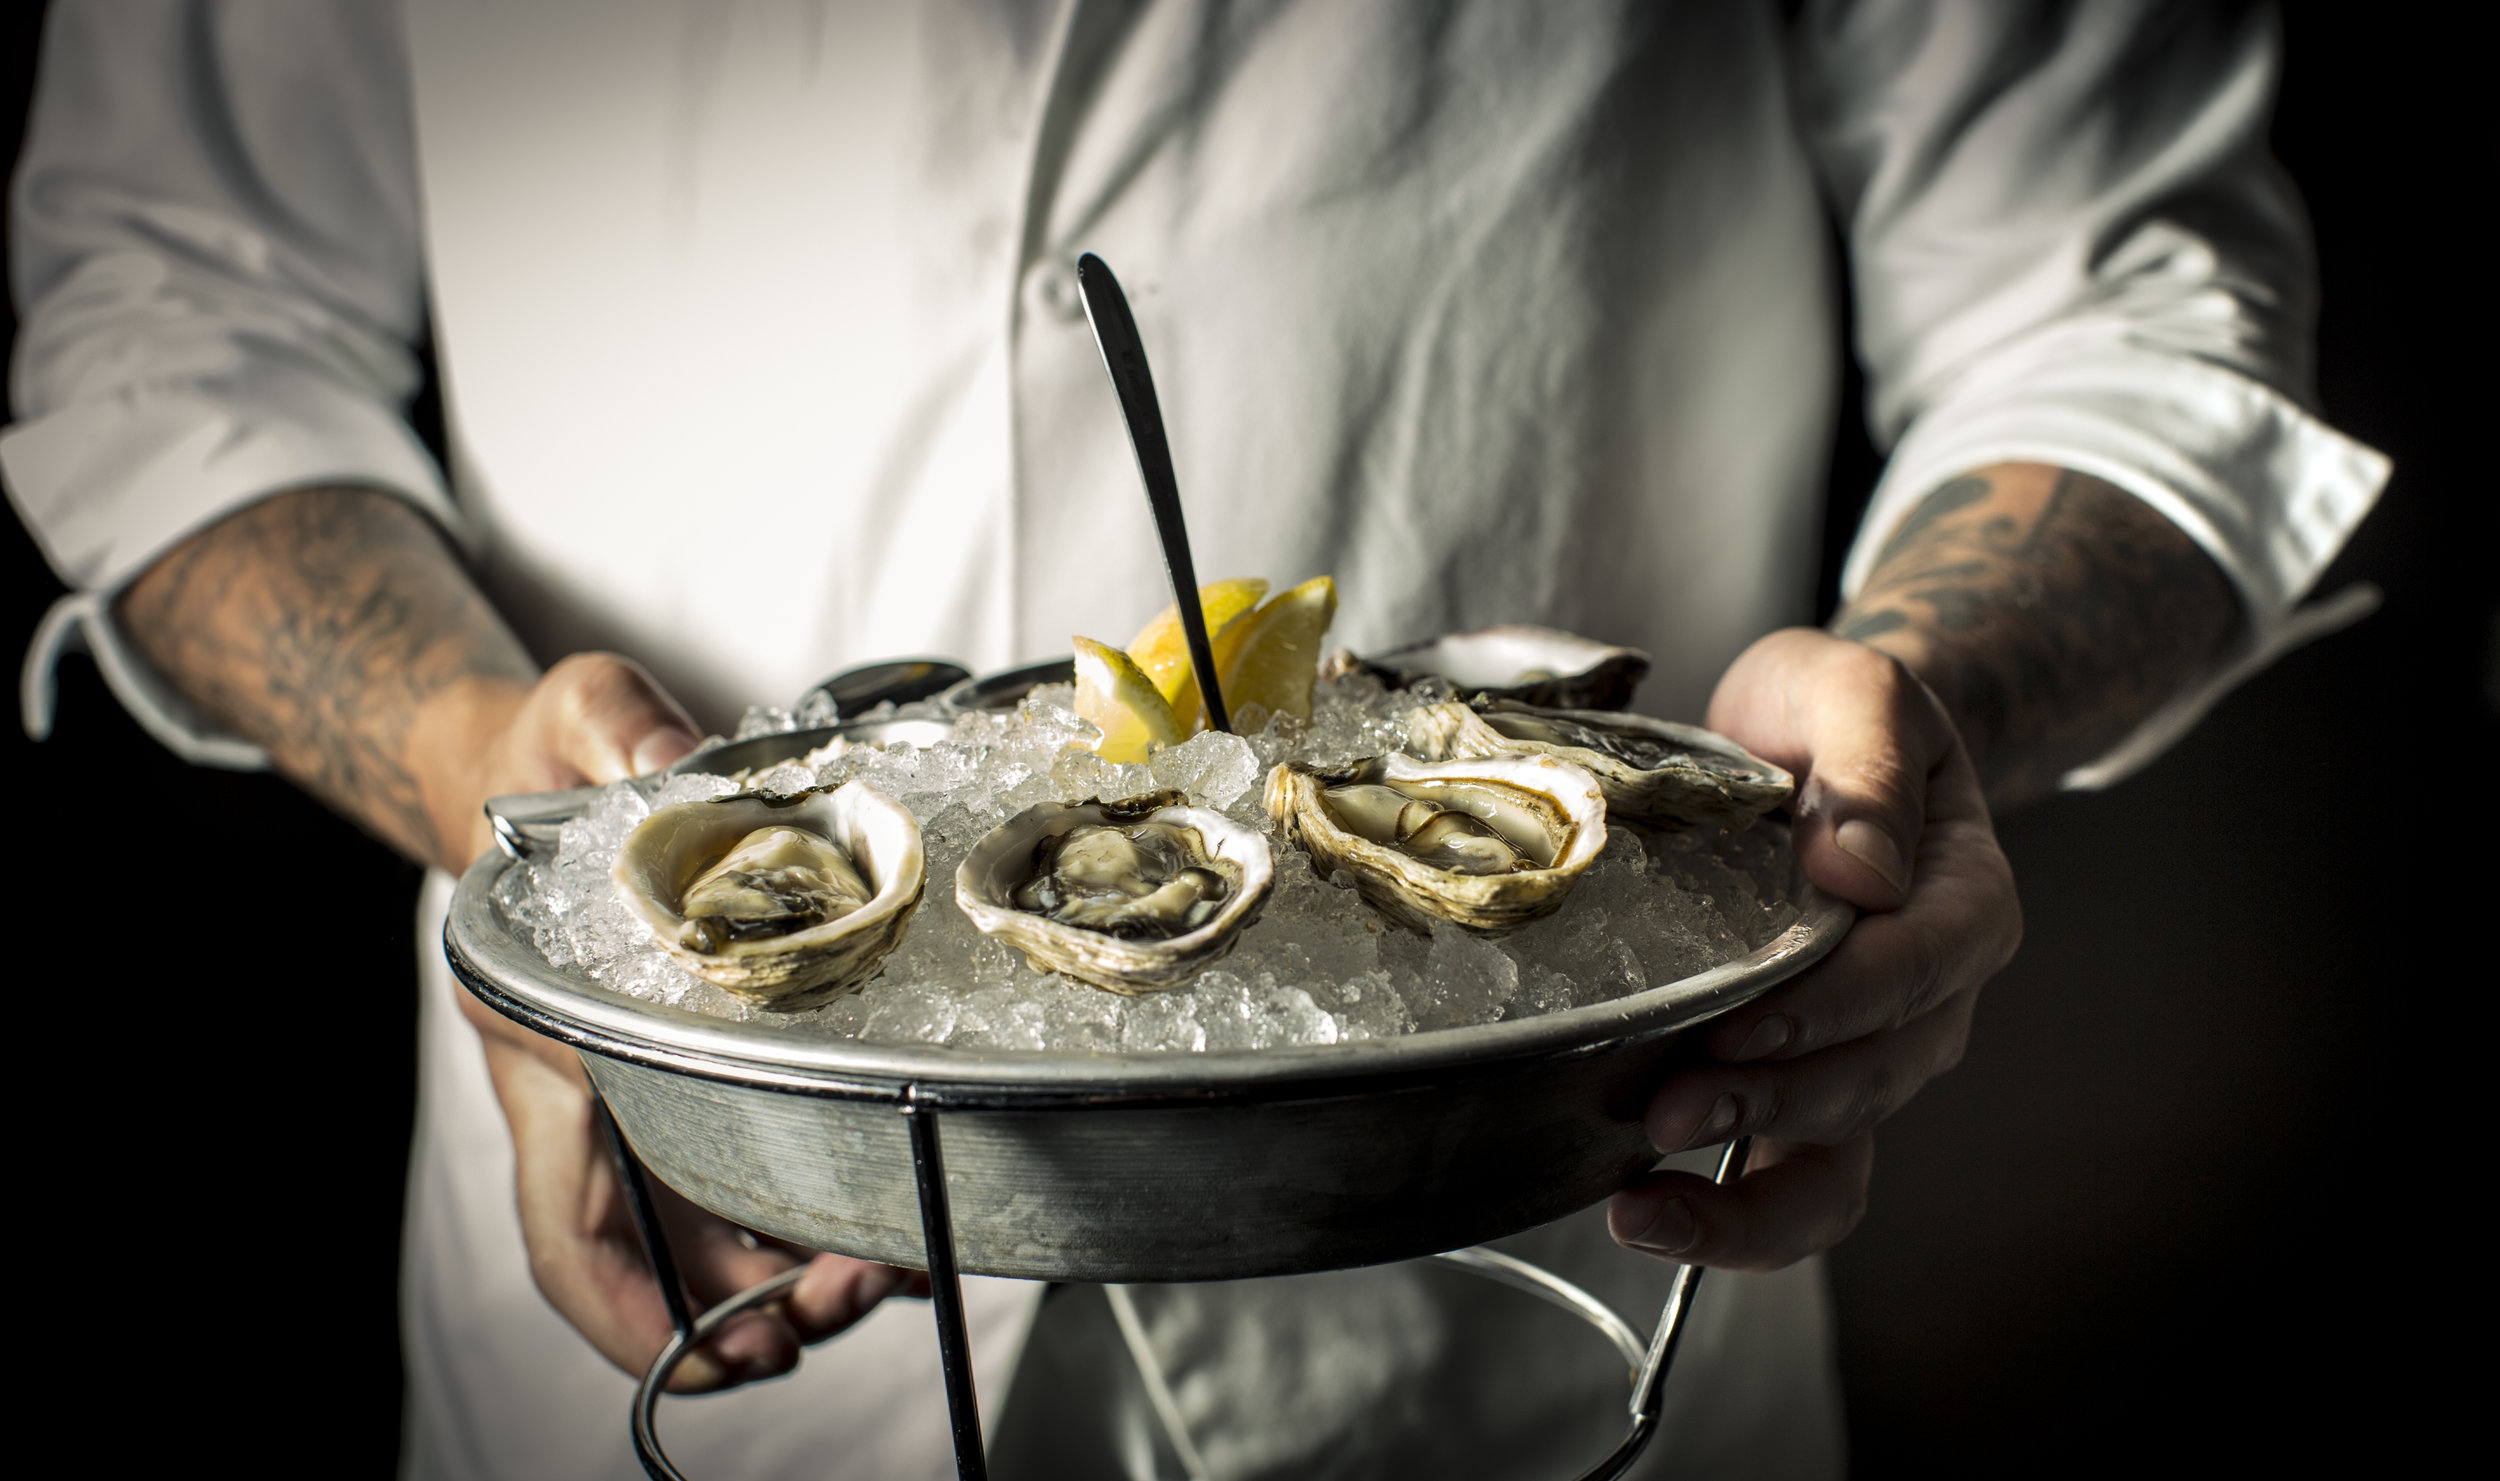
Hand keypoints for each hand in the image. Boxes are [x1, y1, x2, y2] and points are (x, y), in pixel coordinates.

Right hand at [422, 653, 923, 1389]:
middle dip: (752, 1307)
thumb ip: (615, 728)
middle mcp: (586, 1086)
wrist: (526, 771)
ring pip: (708, 1232)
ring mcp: (636, 1090)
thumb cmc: (544, 758)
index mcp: (541, 1031)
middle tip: (860, 1292)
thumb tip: (668, 756)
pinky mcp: (687, 1069)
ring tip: (896, 1274)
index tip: (728, 1344)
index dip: (633, 1307)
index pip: (566, 1217)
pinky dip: (813, 1209)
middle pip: (657, 1257)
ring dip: (797, 1272)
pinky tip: (888, 1225)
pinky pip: (745, 1167)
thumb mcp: (577, 713)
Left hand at [1608, 629, 2021, 1270]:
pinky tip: (1646, 1216)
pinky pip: (1791, 1178)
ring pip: (1837, 1158)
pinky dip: (1727, 1215)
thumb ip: (1868, 760)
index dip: (1832, 1008)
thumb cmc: (1833, 713)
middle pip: (1872, 1079)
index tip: (1740, 1020)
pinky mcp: (1799, 1079)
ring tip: (1642, 1206)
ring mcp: (1864, 1051)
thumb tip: (1863, 872)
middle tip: (1665, 1110)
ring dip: (1744, 1198)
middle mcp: (1928, 997)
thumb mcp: (1854, 687)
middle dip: (1771, 1106)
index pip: (1914, 972)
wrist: (1812, 737)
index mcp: (1961, 902)